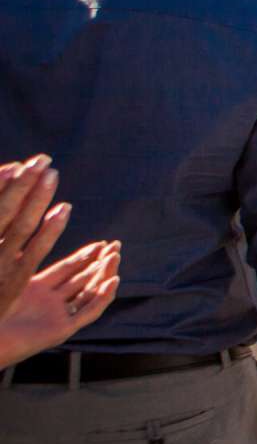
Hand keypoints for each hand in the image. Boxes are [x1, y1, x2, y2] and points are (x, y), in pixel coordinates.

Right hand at [0, 156, 66, 320]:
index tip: (20, 163)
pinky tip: (63, 210)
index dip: (2, 184)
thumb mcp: (0, 255)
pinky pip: (33, 252)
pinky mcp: (13, 284)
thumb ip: (6, 226)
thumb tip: (14, 183)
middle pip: (2, 211)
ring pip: (18, 226)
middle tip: (40, 159)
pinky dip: (48, 230)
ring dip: (35, 199)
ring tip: (51, 173)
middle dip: (20, 184)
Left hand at [0, 240, 120, 366]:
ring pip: (89, 293)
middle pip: (82, 279)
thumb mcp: (11, 279)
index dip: (86, 255)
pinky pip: (87, 313)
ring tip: (115, 257)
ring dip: (105, 275)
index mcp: (36, 289)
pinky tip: (113, 281)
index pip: (68, 269)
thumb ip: (25, 258)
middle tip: (116, 247)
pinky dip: (102, 298)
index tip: (102, 243)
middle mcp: (50, 303)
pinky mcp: (61, 331)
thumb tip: (39, 229)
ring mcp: (57, 317)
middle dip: (100, 262)